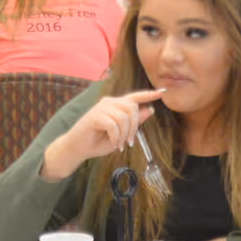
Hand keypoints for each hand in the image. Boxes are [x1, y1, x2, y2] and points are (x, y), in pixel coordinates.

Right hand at [41, 89, 164, 180]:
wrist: (78, 148)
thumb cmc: (98, 141)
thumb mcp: (122, 133)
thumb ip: (134, 122)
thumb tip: (150, 110)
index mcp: (116, 105)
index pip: (135, 97)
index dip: (149, 95)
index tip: (162, 92)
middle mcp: (109, 103)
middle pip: (132, 108)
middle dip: (134, 127)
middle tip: (129, 142)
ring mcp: (101, 108)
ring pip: (124, 117)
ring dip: (124, 134)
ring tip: (120, 144)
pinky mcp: (94, 116)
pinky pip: (113, 124)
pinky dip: (116, 137)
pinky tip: (114, 143)